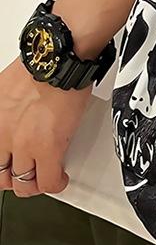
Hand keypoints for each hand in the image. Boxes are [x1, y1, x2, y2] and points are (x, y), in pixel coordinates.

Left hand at [0, 55, 91, 197]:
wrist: (58, 60)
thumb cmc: (39, 66)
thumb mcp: (4, 89)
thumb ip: (4, 111)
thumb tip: (11, 115)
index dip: (1, 168)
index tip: (8, 165)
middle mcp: (2, 137)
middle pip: (2, 175)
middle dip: (13, 179)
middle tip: (24, 175)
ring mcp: (24, 145)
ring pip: (24, 183)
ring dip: (34, 184)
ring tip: (44, 177)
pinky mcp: (49, 148)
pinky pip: (48, 182)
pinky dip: (55, 184)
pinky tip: (60, 178)